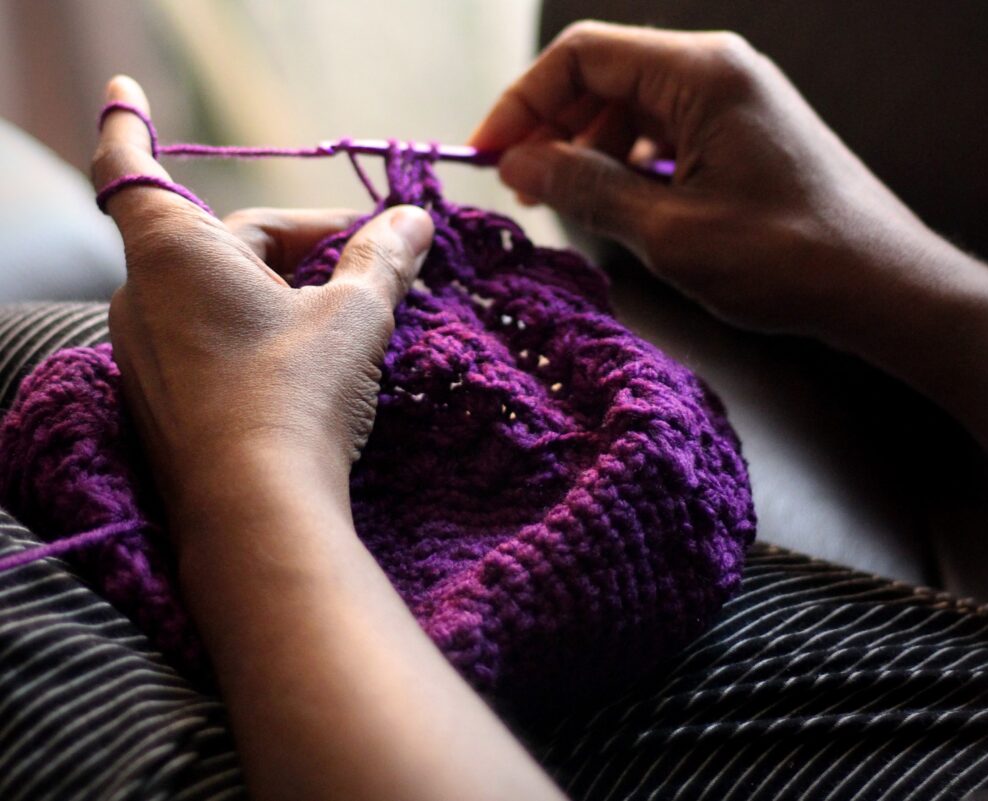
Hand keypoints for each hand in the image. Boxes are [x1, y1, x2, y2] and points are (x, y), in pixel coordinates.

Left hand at [91, 76, 433, 516]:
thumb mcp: (354, 316)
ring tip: (358, 310)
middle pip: (227, 242)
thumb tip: (416, 219)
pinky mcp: (168, 403)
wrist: (258, 512)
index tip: (125, 90)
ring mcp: (150, 357)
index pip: (135, 170)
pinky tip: (318, 358)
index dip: (129, 126)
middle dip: (303, 242)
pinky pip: (215, 341)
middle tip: (376, 256)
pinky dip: (263, 331)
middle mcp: (146, 299)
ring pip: (224, 296)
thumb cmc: (296, 395)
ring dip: (288, 289)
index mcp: (177, 254)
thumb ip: (385, 259)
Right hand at [469, 21, 944, 340]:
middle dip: (552, 127)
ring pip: (631, 105)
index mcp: (700, 73)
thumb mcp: (668, 231)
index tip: (487, 154)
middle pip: (604, 75)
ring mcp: (733, 99)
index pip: (582, 56)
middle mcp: (717, 69)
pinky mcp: (742, 131)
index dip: (523, 102)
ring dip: (588, 149)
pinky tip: (616, 204)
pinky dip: (628, 162)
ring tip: (562, 203)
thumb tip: (519, 163)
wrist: (880, 285)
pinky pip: (665, 130)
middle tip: (521, 188)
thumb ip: (585, 189)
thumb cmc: (786, 258)